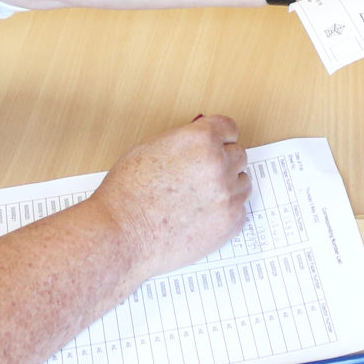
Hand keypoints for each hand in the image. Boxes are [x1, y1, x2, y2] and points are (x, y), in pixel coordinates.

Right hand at [90, 115, 248, 281]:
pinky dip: (225, 213)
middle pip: (238, 155)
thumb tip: (198, 145)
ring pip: (242, 183)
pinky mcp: (229, 224)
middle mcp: (219, 164)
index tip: (220, 143)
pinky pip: (239, 210)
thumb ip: (184, 142)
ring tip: (201, 198)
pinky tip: (202, 217)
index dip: (221, 137)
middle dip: (223, 162)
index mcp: (201, 139)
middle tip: (203, 175)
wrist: (121, 235)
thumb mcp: (151, 148)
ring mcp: (227, 195)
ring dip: (228, 187)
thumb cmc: (127, 193)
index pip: (229, 128)